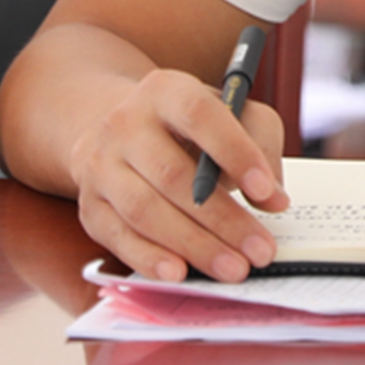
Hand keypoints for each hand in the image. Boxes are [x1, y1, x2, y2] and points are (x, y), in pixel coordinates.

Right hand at [61, 66, 287, 282]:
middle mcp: (125, 124)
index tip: (266, 191)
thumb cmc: (189, 128)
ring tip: (233, 269)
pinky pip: (118, 237)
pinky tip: (180, 273)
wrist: (119, 131)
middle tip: (261, 250)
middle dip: (223, 219)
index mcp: (165, 91)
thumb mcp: (230, 113)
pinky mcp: (90, 206)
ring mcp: (101, 165)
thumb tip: (274, 198)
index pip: (199, 115)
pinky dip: (149, 258)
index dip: (234, 152)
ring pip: (145, 210)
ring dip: (193, 246)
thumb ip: (261, 142)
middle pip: (173, 175)